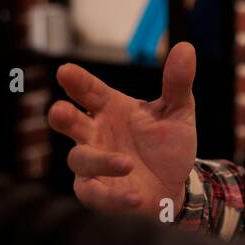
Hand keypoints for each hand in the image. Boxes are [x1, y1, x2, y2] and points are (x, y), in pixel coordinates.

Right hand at [48, 42, 198, 219]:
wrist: (176, 185)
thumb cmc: (168, 145)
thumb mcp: (179, 112)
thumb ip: (178, 83)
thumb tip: (186, 47)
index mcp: (110, 109)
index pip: (90, 92)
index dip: (77, 82)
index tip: (65, 71)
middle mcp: (95, 135)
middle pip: (70, 123)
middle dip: (62, 117)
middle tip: (59, 110)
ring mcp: (94, 165)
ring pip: (80, 160)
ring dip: (100, 161)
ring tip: (127, 163)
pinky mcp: (98, 193)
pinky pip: (96, 196)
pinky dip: (112, 197)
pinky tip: (133, 196)